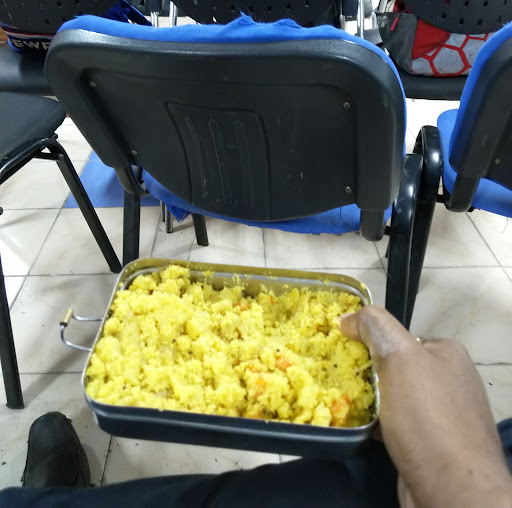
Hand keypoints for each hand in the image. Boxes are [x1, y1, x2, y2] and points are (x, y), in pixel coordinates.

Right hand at [340, 306, 511, 507]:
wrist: (453, 491)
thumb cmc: (427, 417)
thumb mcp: (399, 356)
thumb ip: (374, 327)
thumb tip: (347, 316)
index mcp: (446, 352)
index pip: (398, 336)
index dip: (368, 342)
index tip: (344, 354)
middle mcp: (449, 379)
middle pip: (394, 366)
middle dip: (367, 373)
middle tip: (342, 380)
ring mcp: (443, 413)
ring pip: (393, 396)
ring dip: (370, 400)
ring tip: (345, 403)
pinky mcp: (432, 442)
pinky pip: (397, 422)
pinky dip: (378, 423)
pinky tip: (363, 427)